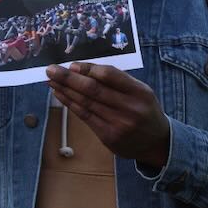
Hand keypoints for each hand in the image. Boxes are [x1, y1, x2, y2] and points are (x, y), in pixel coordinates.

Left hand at [46, 62, 170, 168]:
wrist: (157, 143)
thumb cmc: (143, 109)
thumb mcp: (139, 91)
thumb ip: (116, 79)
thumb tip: (81, 68)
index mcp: (140, 92)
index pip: (110, 75)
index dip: (88, 69)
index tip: (72, 64)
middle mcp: (130, 108)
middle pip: (93, 89)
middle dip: (68, 78)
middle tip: (51, 70)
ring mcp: (118, 124)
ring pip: (85, 102)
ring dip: (65, 90)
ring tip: (51, 80)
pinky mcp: (108, 136)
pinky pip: (84, 116)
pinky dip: (70, 103)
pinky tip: (59, 94)